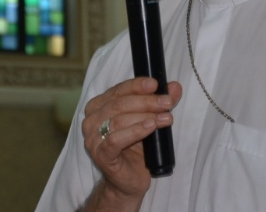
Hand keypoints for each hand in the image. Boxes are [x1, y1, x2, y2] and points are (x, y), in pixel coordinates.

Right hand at [80, 77, 181, 208]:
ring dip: (146, 116)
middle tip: (167, 102)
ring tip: (166, 117)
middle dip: (146, 101)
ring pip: (119, 120)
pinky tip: (150, 127)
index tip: (155, 84)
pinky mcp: (100, 155)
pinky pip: (116, 139)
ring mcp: (93, 138)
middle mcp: (91, 120)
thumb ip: (159, 103)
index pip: (118, 90)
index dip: (137, 85)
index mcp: (98, 106)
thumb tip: (175, 87)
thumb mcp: (148, 121)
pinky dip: (135, 131)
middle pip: (119, 104)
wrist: (128, 180)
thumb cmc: (135, 149)